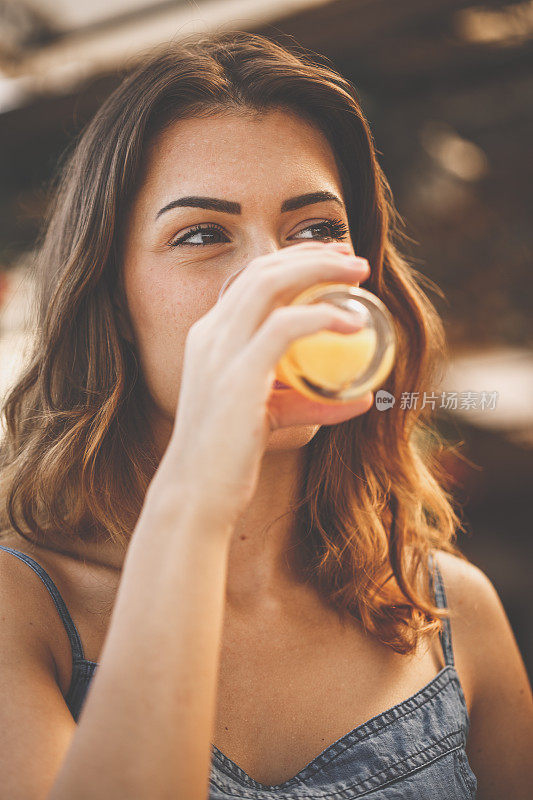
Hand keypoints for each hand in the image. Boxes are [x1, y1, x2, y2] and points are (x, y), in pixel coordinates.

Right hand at [159, 241, 372, 527]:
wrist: (196, 492)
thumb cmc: (230, 455)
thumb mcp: (270, 415)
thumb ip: (308, 400)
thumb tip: (362, 395)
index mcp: (210, 336)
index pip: (250, 278)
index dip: (292, 260)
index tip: (331, 260)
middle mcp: (210, 334)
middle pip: (262, 270)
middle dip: (311, 254)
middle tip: (354, 259)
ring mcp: (219, 351)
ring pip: (270, 284)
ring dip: (319, 270)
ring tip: (358, 274)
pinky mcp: (238, 376)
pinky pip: (285, 328)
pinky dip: (322, 317)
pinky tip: (353, 323)